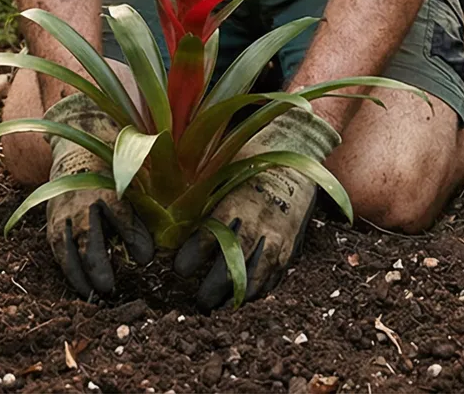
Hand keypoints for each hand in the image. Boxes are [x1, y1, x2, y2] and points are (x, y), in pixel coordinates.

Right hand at [42, 94, 153, 296]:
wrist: (76, 141)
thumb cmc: (115, 162)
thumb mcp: (135, 177)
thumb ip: (147, 209)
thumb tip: (158, 247)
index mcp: (105, 183)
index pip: (118, 212)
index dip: (132, 237)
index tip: (146, 258)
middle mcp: (79, 198)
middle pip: (84, 234)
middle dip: (95, 263)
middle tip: (109, 287)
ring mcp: (61, 210)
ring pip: (65, 246)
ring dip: (78, 273)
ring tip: (93, 295)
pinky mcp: (52, 220)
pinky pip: (56, 248)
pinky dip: (67, 269)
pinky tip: (81, 289)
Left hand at [174, 104, 340, 308]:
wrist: (298, 157)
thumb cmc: (251, 160)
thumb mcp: (224, 168)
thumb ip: (201, 192)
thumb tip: (165, 212)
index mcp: (238, 200)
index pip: (212, 234)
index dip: (194, 255)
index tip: (179, 268)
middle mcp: (259, 221)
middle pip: (234, 264)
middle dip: (213, 287)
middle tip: (197, 300)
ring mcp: (277, 237)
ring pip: (256, 277)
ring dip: (235, 296)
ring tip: (217, 307)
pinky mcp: (289, 246)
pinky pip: (274, 277)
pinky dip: (257, 292)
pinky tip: (241, 300)